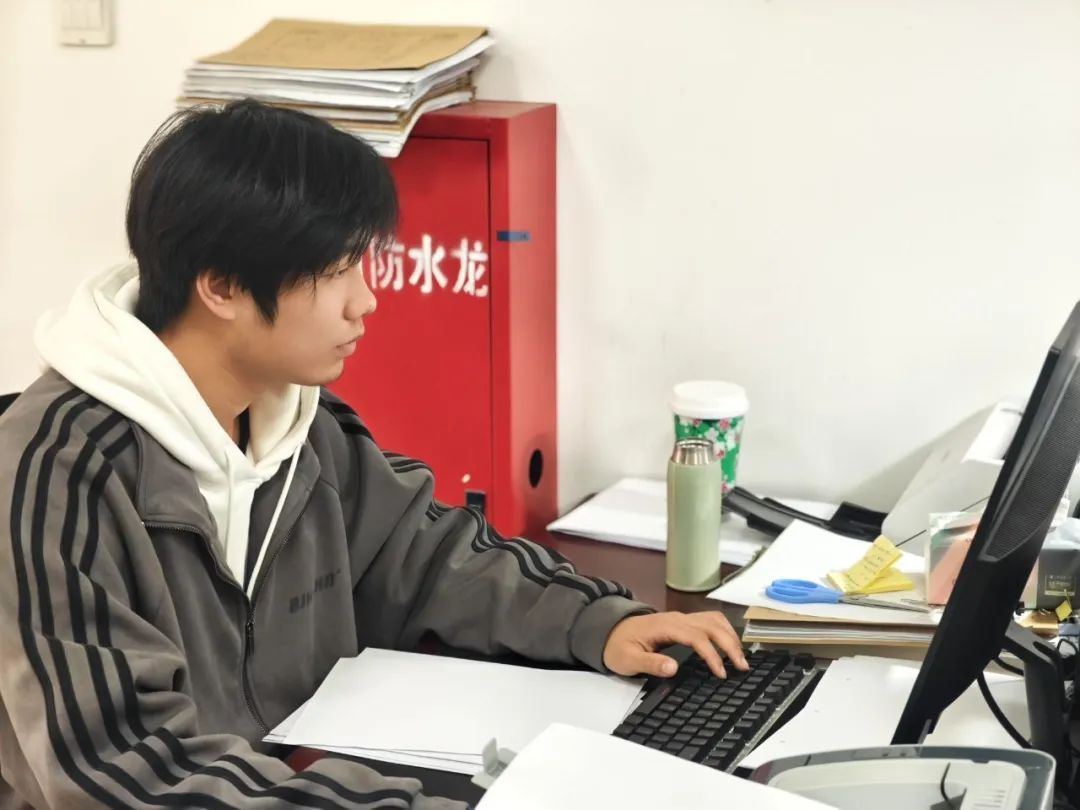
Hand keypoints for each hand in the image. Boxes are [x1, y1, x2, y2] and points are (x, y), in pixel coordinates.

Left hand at [602, 611, 748, 678]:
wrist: (608, 631)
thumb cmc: (618, 646)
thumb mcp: (628, 660)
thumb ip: (650, 663)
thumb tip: (673, 668)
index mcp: (664, 626)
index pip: (696, 636)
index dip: (711, 654)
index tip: (720, 673)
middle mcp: (676, 618)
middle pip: (711, 625)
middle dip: (729, 644)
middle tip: (742, 666)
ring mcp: (681, 618)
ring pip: (713, 620)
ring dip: (730, 636)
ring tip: (741, 658)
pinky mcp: (683, 622)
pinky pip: (709, 620)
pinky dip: (723, 631)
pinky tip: (729, 644)